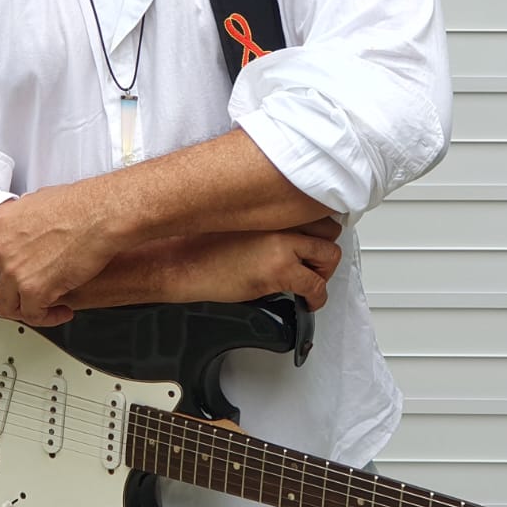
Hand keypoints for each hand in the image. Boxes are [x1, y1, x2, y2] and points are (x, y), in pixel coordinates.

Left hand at [0, 184, 114, 325]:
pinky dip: (46, 317)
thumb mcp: (30, 204)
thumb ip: (11, 224)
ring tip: (37, 306)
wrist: (100, 215)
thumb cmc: (76, 205)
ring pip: (1, 305)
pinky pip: (31, 315)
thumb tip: (12, 235)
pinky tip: (58, 310)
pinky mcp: (35, 290)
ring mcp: (14, 271)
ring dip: (19, 310)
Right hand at [63, 216, 344, 310]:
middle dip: (323, 248)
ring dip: (323, 272)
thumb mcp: (235, 220)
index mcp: (269, 205)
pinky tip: (306, 302)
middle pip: (329, 228)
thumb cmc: (197, 244)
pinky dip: (316, 298)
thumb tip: (281, 228)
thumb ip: (263, 219)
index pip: (315, 208)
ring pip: (329, 256)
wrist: (178, 262)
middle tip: (314, 262)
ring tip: (310, 281)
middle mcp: (279, 219)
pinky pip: (316, 286)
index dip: (318, 227)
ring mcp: (282, 244)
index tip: (315, 237)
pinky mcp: (278, 271)